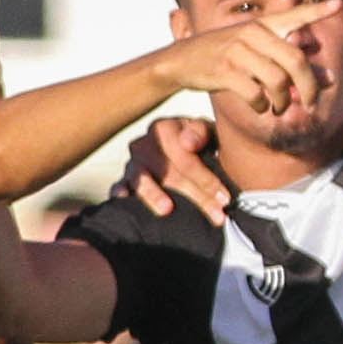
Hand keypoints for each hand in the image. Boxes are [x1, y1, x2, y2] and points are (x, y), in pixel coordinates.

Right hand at [115, 117, 230, 223]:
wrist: (187, 151)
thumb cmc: (200, 143)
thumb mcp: (208, 133)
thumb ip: (201, 133)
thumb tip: (187, 143)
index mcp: (165, 128)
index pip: (183, 154)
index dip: (204, 177)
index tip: (224, 197)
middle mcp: (144, 144)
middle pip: (167, 172)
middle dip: (195, 195)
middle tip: (217, 215)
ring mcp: (132, 164)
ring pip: (141, 180)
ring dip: (154, 195)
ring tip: (167, 210)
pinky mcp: (124, 181)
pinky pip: (117, 187)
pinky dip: (119, 193)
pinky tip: (124, 200)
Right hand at [151, 0, 340, 118]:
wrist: (182, 61)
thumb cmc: (223, 57)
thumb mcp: (252, 50)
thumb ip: (286, 62)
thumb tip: (326, 79)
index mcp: (262, 25)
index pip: (294, 15)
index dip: (317, 11)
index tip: (339, 3)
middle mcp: (252, 34)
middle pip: (296, 61)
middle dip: (310, 86)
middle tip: (312, 102)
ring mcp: (238, 51)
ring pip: (278, 81)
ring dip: (284, 101)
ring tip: (280, 106)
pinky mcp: (225, 70)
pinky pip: (256, 93)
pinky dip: (261, 106)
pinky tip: (259, 106)